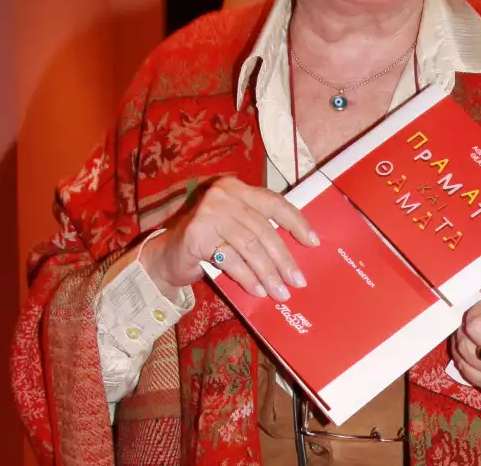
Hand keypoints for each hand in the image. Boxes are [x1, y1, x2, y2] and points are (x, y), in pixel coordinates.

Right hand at [139, 175, 320, 301]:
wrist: (166, 256)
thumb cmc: (209, 243)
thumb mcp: (236, 229)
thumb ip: (259, 230)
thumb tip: (298, 253)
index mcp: (238, 188)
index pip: (274, 202)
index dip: (297, 222)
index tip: (314, 243)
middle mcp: (223, 194)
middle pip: (264, 229)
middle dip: (283, 259)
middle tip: (297, 281)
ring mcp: (208, 212)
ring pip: (250, 246)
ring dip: (268, 273)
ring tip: (280, 292)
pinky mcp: (197, 234)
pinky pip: (231, 260)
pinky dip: (248, 278)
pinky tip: (258, 291)